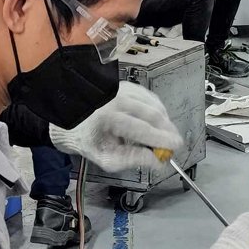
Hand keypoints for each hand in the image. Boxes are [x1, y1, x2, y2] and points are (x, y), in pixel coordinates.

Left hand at [48, 82, 181, 172]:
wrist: (73, 122)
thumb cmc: (88, 141)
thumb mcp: (108, 158)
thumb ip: (133, 159)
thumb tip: (157, 161)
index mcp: (108, 118)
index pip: (142, 129)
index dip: (162, 138)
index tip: (175, 146)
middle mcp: (114, 99)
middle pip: (152, 113)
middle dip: (167, 129)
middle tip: (174, 143)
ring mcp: (120, 90)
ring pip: (153, 103)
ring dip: (164, 120)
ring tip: (164, 135)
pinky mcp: (125, 86)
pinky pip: (148, 97)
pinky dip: (157, 110)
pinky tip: (156, 122)